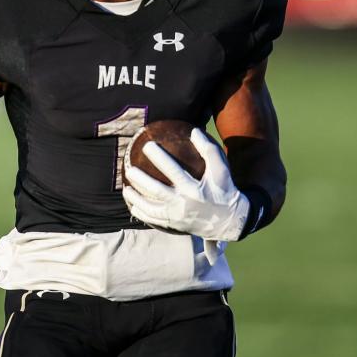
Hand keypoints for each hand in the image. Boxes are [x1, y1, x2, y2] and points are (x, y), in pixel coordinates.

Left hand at [123, 128, 249, 242]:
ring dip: (136, 198)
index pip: (172, 170)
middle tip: (129, 168)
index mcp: (193, 189)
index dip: (159, 158)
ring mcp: (177, 217)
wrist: (230, 220)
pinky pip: (153, 220)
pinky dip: (141, 213)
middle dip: (140, 179)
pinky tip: (133, 206)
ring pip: (151, 208)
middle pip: (156, 191)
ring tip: (126, 188)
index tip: (147, 145)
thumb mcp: (221, 169)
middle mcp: (183, 204)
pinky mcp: (174, 225)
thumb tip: (194, 131)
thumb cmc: (224, 190)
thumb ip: (208, 150)